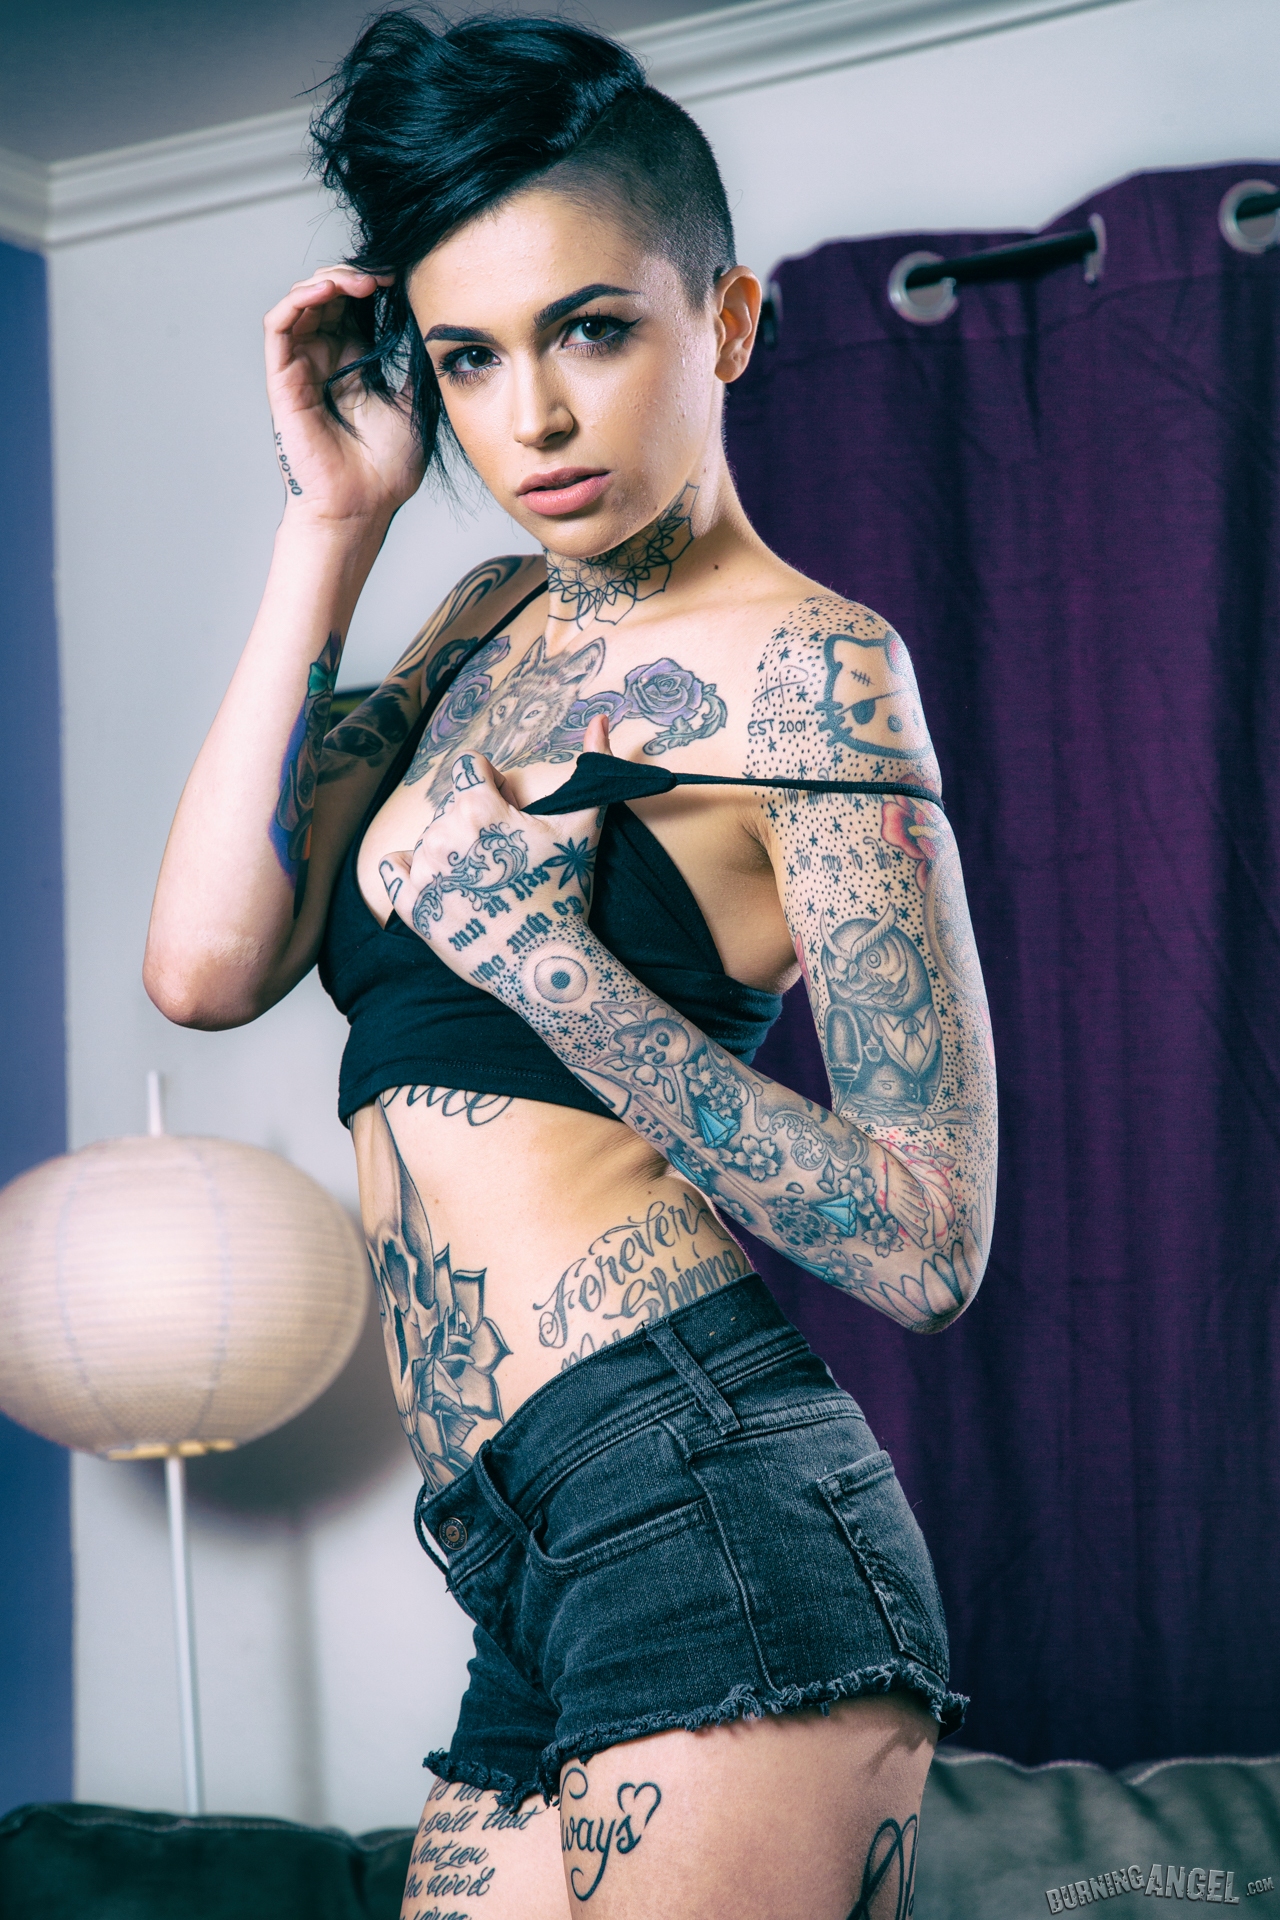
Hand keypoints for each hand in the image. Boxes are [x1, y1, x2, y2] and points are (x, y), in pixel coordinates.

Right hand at [264, 266, 424, 527]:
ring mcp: (301, 369)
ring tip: (361, 281)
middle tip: (384, 275)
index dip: (373, 285)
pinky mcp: (283, 380)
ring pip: (302, 302)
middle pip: (328, 296)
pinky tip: (327, 291)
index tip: (402, 277)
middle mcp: (324, 361)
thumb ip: (414, 366)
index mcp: (353, 364)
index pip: (355, 307)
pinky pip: (278, 327)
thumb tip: (432, 327)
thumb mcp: (414, 405)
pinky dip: (297, 299)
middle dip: (354, 276)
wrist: (363, 508)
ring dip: (328, 280)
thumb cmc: (385, 471)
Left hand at [379, 717, 611, 990]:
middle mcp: (443, 834)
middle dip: (476, 823)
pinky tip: (441, 882)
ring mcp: (423, 871)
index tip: (509, 814)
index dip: (493, 787)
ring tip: (484, 880)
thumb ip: (590, 765)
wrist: (543, 963)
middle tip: (505, 858)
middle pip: (451, 807)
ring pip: (428, 838)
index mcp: (478, 808)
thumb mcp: (582, 826)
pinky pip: (392, 868)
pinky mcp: (411, 905)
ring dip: (451, 850)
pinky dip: (410, 870)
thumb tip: (602, 718)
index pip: (470, 768)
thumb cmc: (564, 892)